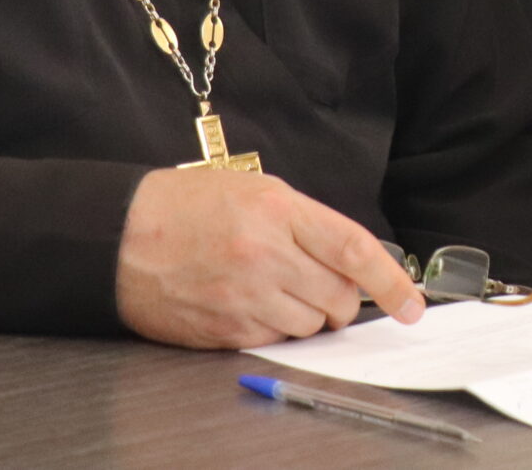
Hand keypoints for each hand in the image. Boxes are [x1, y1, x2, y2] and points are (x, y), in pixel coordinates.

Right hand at [115, 167, 425, 349]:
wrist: (118, 237)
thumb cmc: (187, 206)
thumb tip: (352, 261)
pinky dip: (276, 329)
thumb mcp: (255, 191)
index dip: (392, 282)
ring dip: (310, 315)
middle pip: (339, 297)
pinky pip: (275, 341)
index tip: (413, 304)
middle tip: (326, 287)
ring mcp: (244, 298)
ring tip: (279, 289)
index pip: (354, 251)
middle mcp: (266, 256)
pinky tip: (252, 304)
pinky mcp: (224, 331)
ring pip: (311, 325)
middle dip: (344, 300)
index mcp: (278, 211)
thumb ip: (307, 223)